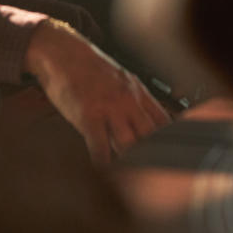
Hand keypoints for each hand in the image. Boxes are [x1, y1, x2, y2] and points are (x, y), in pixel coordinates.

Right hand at [24, 19, 170, 164]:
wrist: (62, 51)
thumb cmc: (89, 67)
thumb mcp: (121, 78)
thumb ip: (136, 100)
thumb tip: (148, 122)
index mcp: (138, 92)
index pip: (163, 121)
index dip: (170, 141)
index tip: (171, 156)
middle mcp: (128, 101)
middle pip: (150, 135)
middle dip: (154, 155)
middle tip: (155, 174)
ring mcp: (109, 109)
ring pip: (129, 144)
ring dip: (131, 163)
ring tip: (132, 180)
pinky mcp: (88, 116)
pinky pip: (100, 147)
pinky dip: (103, 163)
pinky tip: (104, 172)